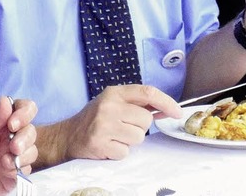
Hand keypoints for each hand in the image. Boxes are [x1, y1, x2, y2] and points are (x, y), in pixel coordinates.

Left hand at [0, 96, 37, 195]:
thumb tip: (6, 101)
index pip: (22, 109)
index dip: (24, 113)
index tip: (13, 123)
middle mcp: (8, 136)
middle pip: (30, 129)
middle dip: (25, 137)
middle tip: (13, 146)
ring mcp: (11, 155)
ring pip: (31, 149)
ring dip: (25, 153)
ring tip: (7, 160)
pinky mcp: (11, 174)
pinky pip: (26, 169)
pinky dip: (19, 169)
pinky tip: (5, 169)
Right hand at [34, 84, 180, 168]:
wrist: (67, 136)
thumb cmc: (95, 118)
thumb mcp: (113, 102)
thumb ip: (137, 103)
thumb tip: (166, 108)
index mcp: (114, 92)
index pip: (148, 92)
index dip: (166, 102)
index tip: (177, 112)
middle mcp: (108, 106)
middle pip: (146, 119)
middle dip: (140, 127)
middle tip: (124, 127)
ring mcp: (103, 125)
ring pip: (138, 137)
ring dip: (130, 141)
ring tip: (115, 136)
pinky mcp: (99, 144)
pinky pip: (125, 152)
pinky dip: (119, 152)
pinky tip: (108, 145)